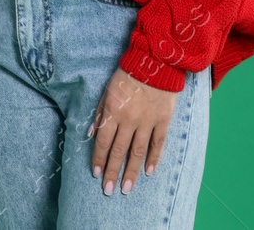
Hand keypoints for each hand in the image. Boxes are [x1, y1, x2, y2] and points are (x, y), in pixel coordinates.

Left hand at [89, 67, 177, 195]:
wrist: (155, 63)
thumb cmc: (126, 76)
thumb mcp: (107, 91)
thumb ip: (99, 114)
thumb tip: (90, 134)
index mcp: (113, 111)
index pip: (103, 141)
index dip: (98, 158)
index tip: (95, 173)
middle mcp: (129, 120)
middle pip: (119, 151)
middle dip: (112, 172)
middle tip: (108, 190)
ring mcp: (147, 122)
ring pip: (138, 152)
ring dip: (131, 172)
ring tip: (127, 188)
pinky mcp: (163, 121)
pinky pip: (158, 143)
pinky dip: (154, 158)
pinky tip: (148, 172)